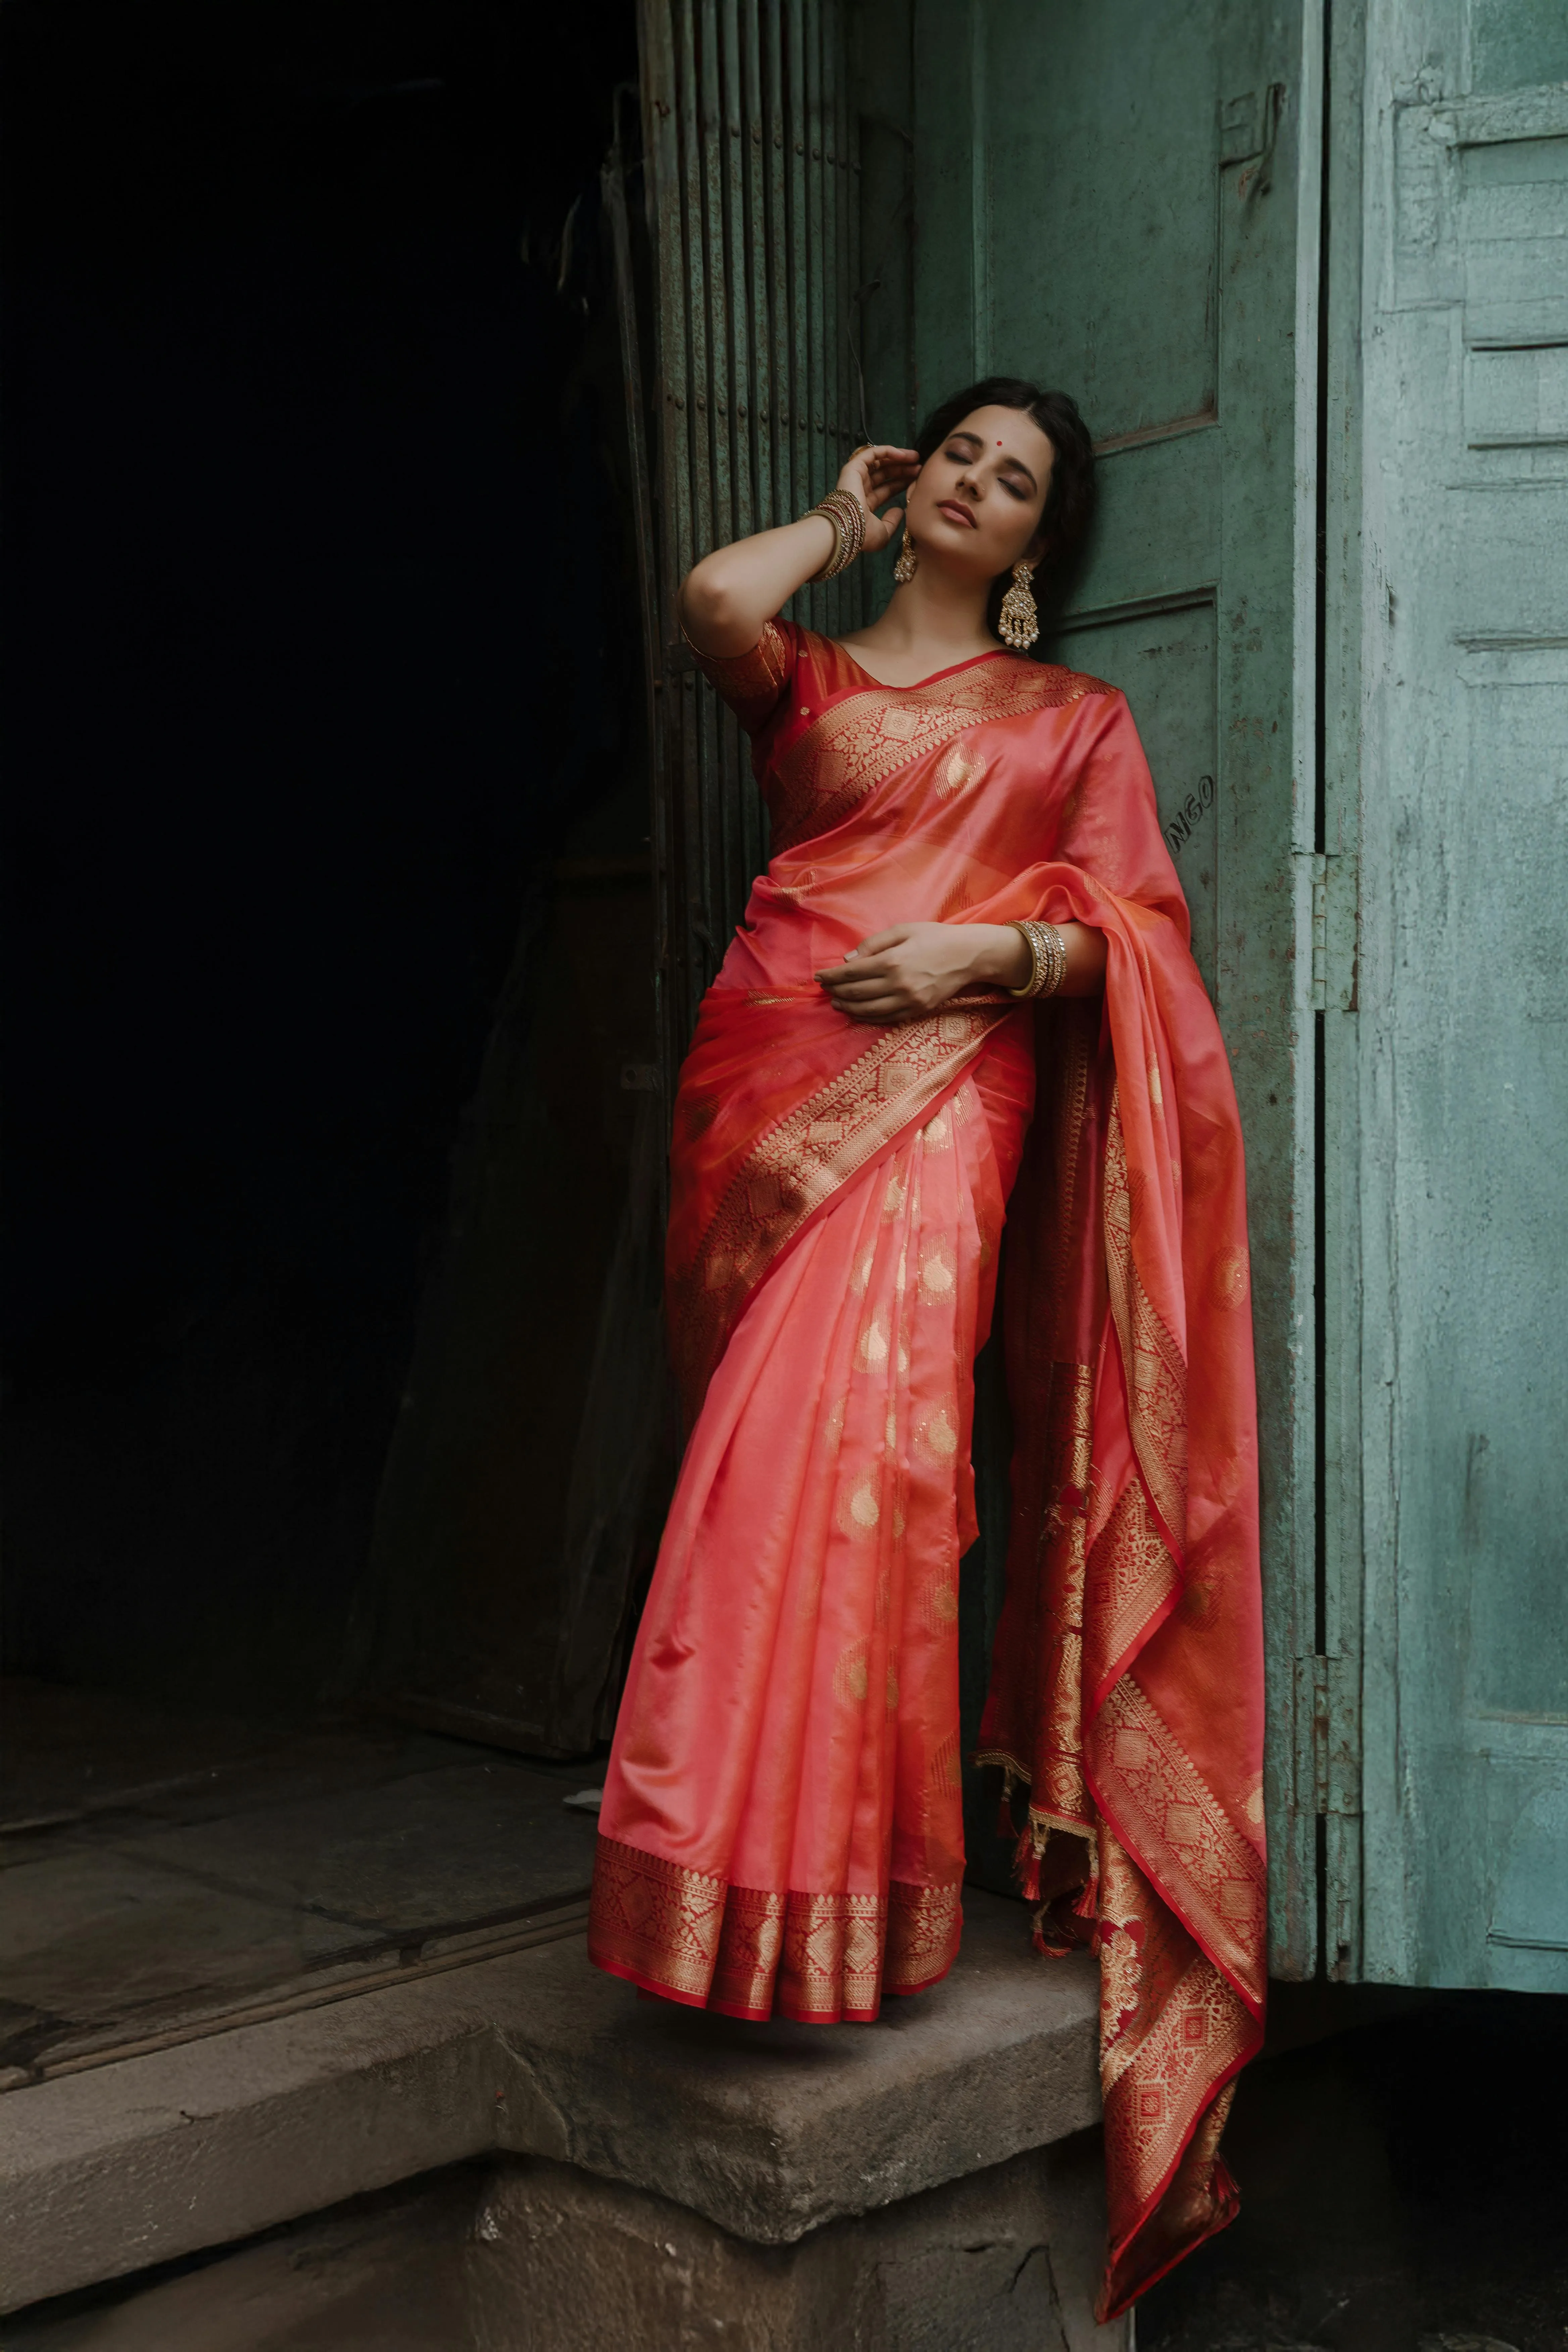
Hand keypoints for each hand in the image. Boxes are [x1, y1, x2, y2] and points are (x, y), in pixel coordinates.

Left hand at [815, 922, 1023, 1020]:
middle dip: (837, 991)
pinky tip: (858, 1013)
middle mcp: (898, 984)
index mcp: (892, 961)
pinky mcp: (918, 1010)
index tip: (819, 976)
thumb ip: (873, 944)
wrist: (968, 955)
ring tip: (837, 1003)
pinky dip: (868, 1018)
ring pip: (869, 1010)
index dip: (832, 976)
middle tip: (826, 990)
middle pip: (857, 992)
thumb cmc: (935, 937)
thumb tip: (847, 960)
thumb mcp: (903, 930)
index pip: (852, 972)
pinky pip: (887, 1018)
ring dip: (849, 1007)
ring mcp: (909, 1000)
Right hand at [837, 444, 920, 556]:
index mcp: (865, 505)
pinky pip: (872, 454)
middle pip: (885, 474)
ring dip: (898, 459)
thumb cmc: (863, 535)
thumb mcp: (883, 533)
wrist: (847, 529)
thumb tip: (899, 510)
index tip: (917, 479)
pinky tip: (904, 455)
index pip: (886, 489)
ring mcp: (855, 477)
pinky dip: (888, 452)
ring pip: (880, 463)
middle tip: (919, 467)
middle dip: (902, 469)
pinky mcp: (853, 468)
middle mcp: (860, 489)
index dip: (902, 483)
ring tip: (916, 458)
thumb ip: (891, 522)